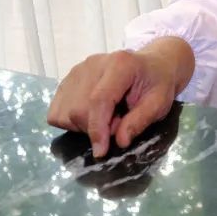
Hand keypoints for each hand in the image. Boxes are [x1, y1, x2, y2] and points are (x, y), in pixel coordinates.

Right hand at [47, 37, 193, 157]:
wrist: (153, 65)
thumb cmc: (157, 84)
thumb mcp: (159, 103)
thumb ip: (140, 121)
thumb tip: (120, 141)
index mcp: (120, 64)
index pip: (99, 100)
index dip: (97, 129)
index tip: (101, 151)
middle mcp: (93, 64)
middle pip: (78, 109)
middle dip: (95, 128)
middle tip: (118, 123)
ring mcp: (78, 70)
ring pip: (64, 111)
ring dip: (83, 125)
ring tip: (108, 116)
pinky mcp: (68, 78)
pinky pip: (57, 110)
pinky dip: (71, 120)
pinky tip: (92, 114)